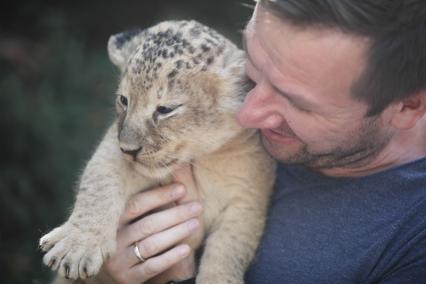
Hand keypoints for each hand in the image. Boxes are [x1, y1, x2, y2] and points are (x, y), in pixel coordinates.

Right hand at [103, 165, 201, 283]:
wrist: (107, 274)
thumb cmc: (127, 238)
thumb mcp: (130, 220)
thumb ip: (147, 201)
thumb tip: (174, 169)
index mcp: (113, 220)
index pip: (136, 204)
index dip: (159, 196)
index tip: (182, 188)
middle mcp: (114, 239)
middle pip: (148, 224)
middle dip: (176, 214)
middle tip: (197, 206)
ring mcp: (119, 260)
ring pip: (151, 244)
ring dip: (176, 232)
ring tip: (195, 223)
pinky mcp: (127, 278)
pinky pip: (151, 267)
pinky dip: (170, 257)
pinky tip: (186, 249)